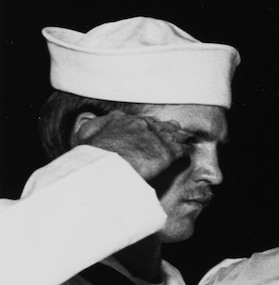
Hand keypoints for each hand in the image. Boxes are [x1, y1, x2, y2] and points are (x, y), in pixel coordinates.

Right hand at [72, 111, 191, 183]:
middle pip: (157, 124)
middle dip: (163, 126)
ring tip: (183, 136)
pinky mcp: (168, 152)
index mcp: (121, 120)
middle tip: (171, 127)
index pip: (135, 120)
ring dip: (177, 135)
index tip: (145, 126)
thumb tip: (90, 122)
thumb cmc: (95, 153)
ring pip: (171, 133)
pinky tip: (187, 151)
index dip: (143, 124)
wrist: (110, 164)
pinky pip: (181, 149)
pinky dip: (185, 150)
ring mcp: (156, 137)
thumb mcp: (84, 135)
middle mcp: (141, 125)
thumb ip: (92, 127)